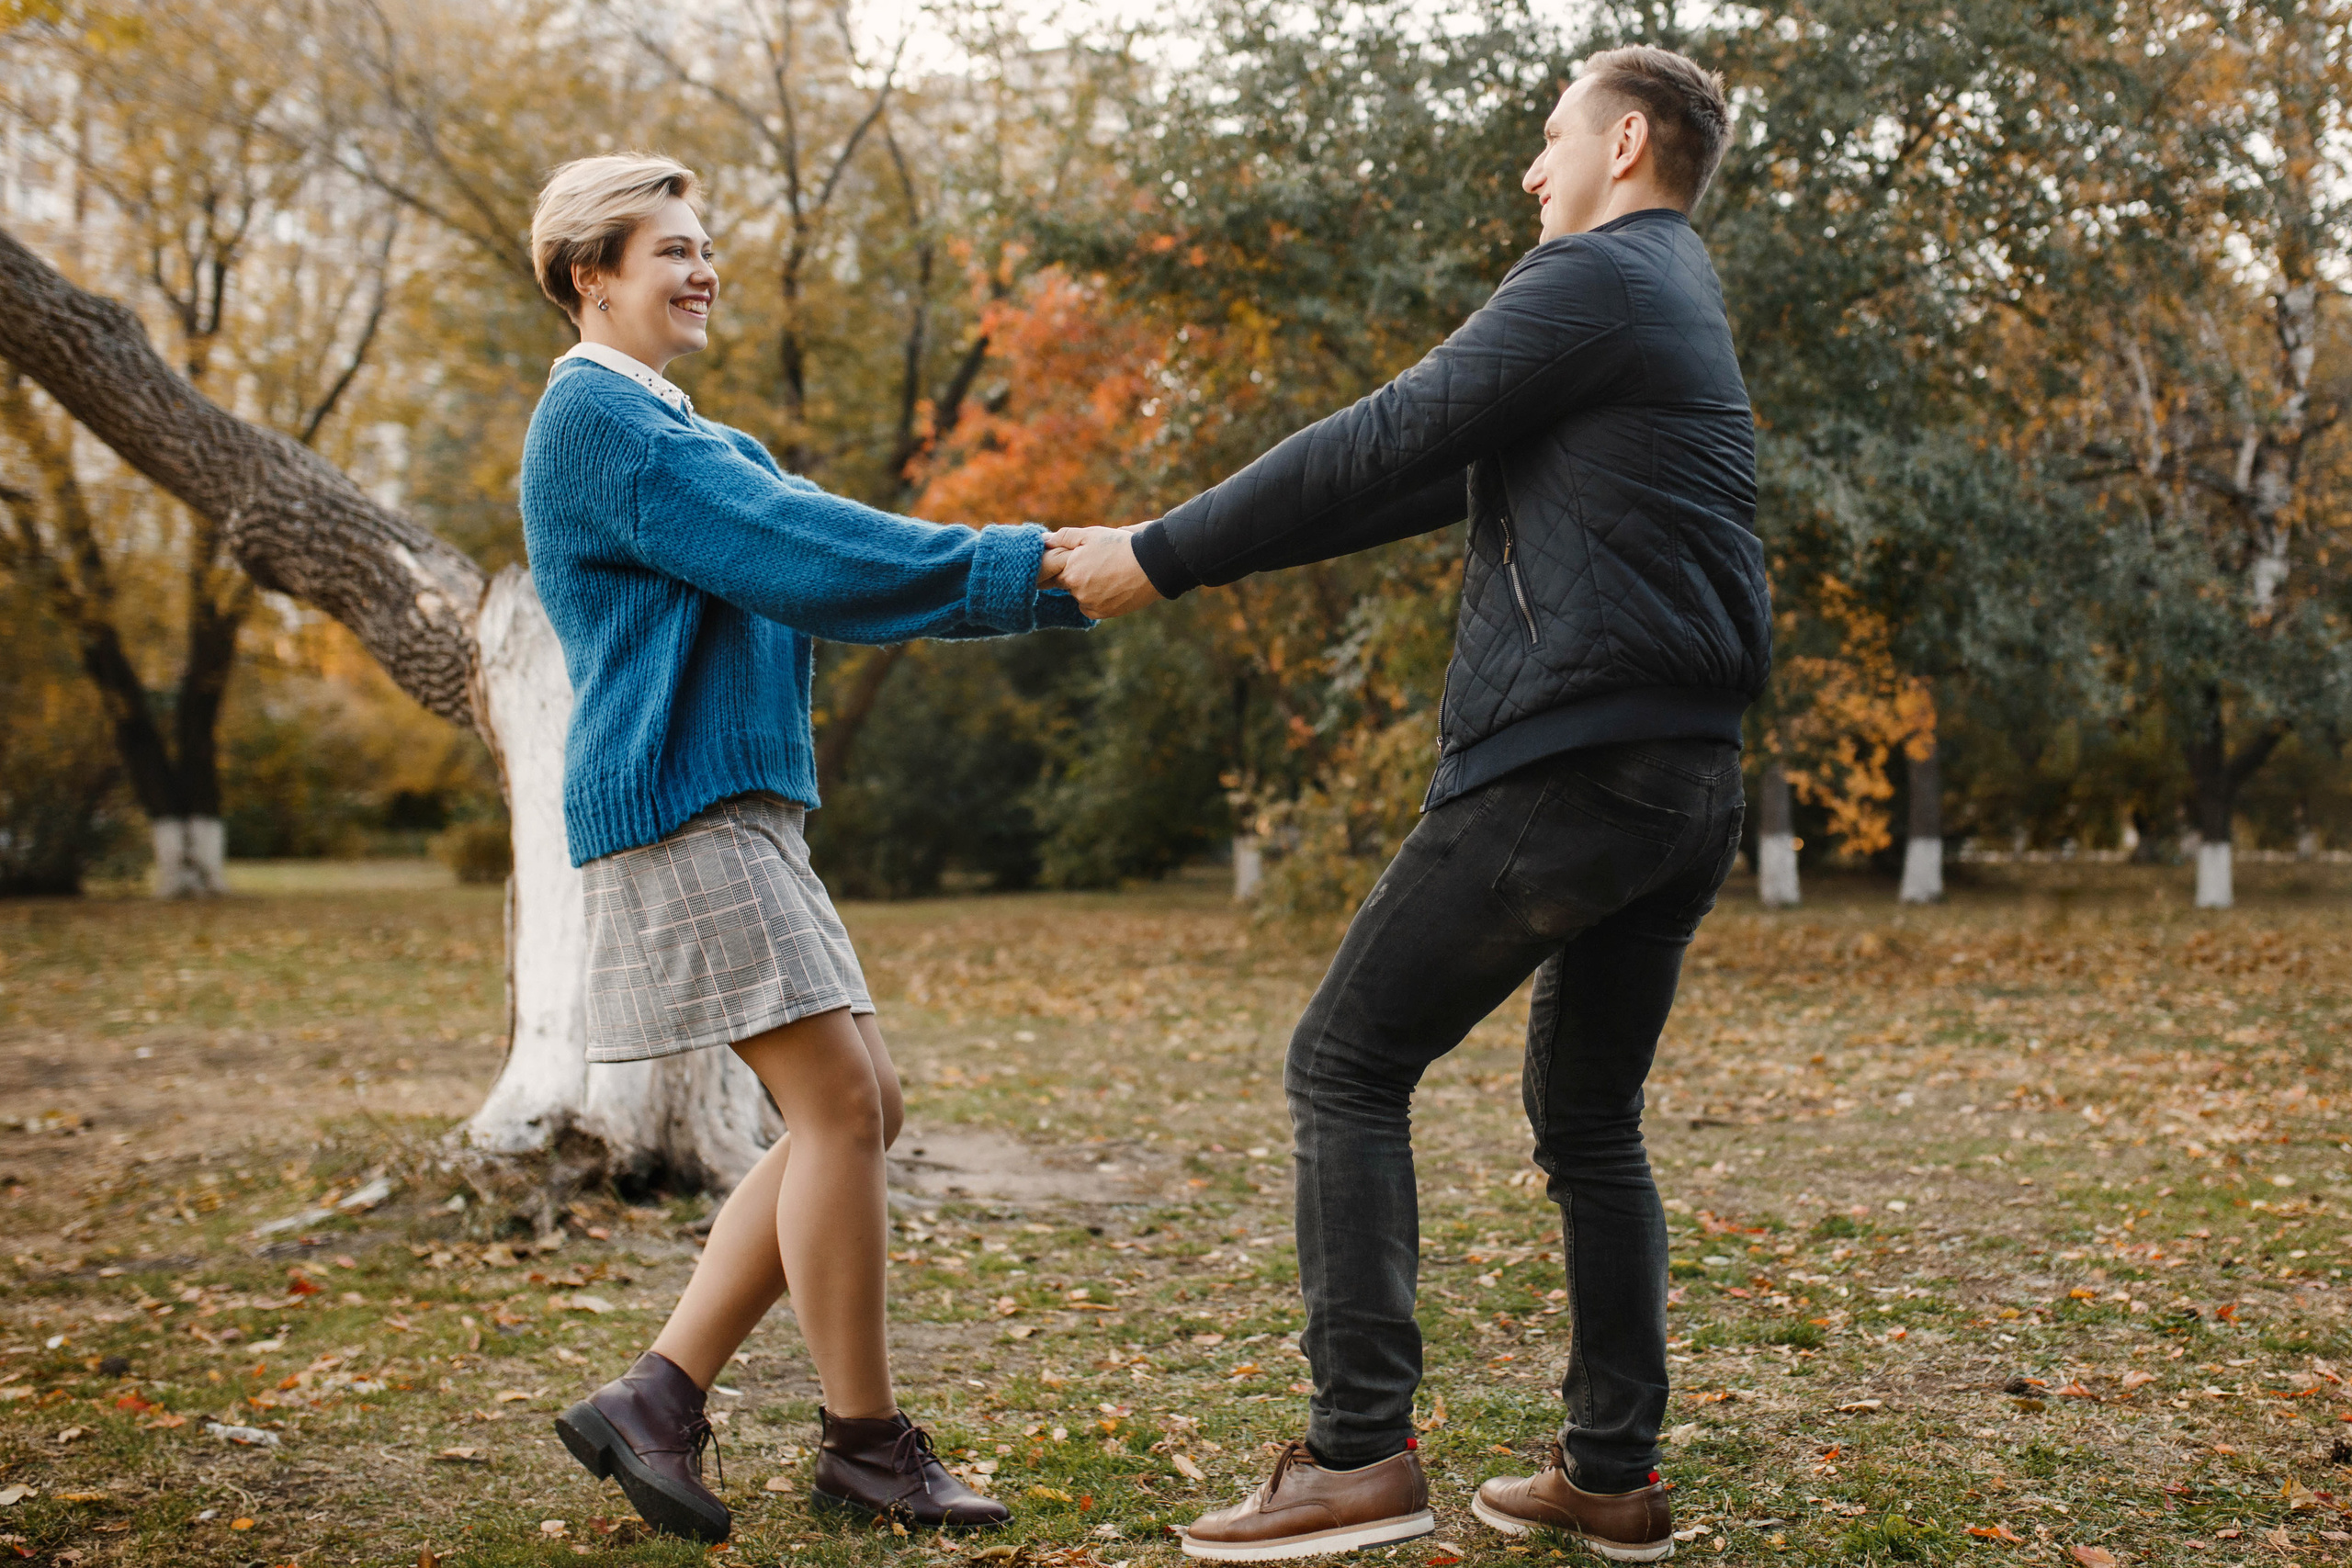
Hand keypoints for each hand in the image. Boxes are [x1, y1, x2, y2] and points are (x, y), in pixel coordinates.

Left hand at [1041, 525, 1161, 618]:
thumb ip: (1064, 537)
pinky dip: (1097, 600)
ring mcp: (1091, 603)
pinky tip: (1110, 587)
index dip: (1063, 566)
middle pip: (1067, 585)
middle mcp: (1077, 591)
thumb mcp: (1091, 534)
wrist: (1151, 564)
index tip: (1073, 562)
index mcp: (1070, 571)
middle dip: (1076, 576)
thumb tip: (1044, 540)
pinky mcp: (1104, 613)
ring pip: (1080, 596)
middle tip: (1095, 566)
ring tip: (1107, 574)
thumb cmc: (1120, 545)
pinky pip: (1091, 608)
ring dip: (1087, 588)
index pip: (1053, 573)